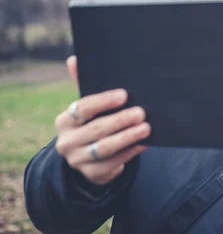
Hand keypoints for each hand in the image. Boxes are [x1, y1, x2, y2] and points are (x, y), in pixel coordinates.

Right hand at [54, 56, 150, 185]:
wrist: (87, 157)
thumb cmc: (92, 122)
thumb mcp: (88, 106)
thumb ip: (83, 83)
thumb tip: (74, 59)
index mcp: (65, 120)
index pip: (82, 108)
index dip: (103, 101)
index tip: (124, 95)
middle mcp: (66, 142)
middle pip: (95, 129)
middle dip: (120, 120)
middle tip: (141, 112)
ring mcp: (78, 160)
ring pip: (105, 148)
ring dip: (127, 137)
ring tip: (146, 128)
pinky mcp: (92, 174)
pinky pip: (114, 164)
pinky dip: (131, 153)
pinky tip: (144, 144)